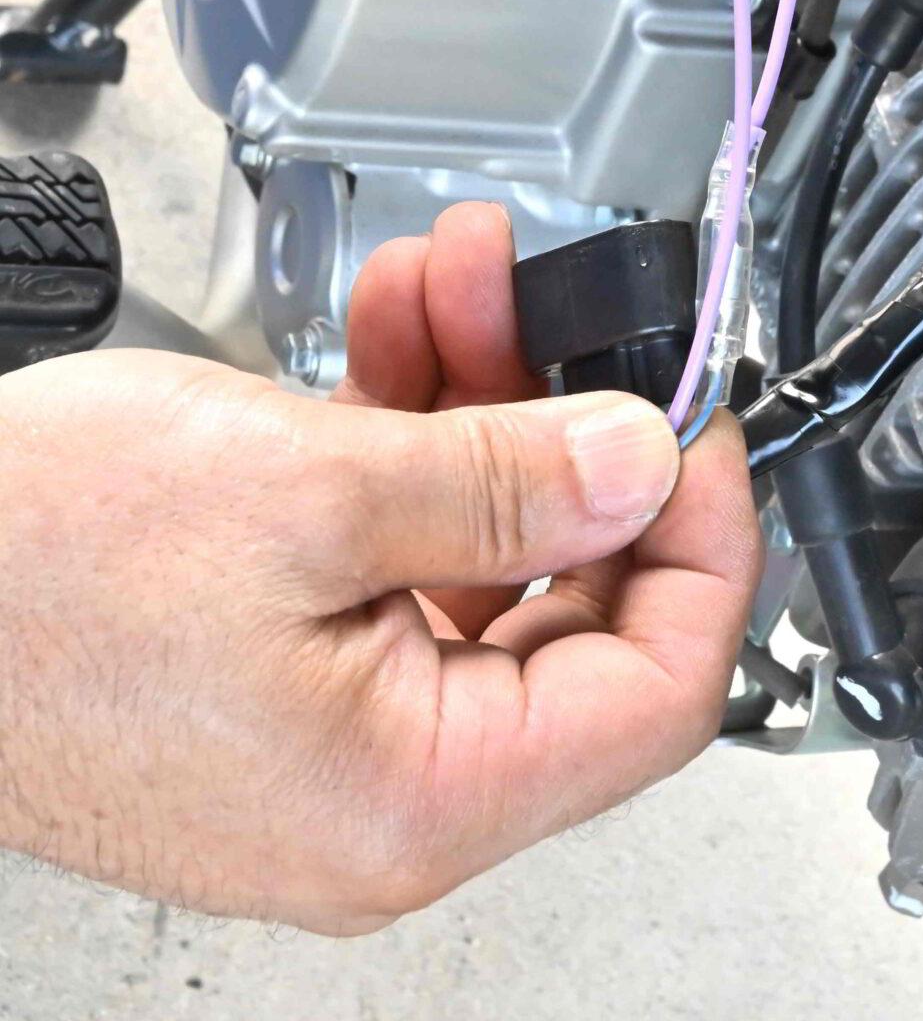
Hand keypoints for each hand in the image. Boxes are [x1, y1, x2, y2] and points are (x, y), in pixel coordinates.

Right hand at [0, 202, 758, 931]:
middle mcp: (382, 797)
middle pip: (573, 609)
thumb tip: (642, 464)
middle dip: (572, 427)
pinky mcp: (276, 679)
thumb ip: (505, 479)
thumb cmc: (27, 568)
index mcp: (413, 798)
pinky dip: (409, 442)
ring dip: (485, 403)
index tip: (690, 411)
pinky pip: (396, 562)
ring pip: (483, 563)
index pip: (657, 687)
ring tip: (459, 279)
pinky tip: (395, 336)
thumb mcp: (306, 489)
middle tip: (561, 306)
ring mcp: (327, 741)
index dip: (701, 533)